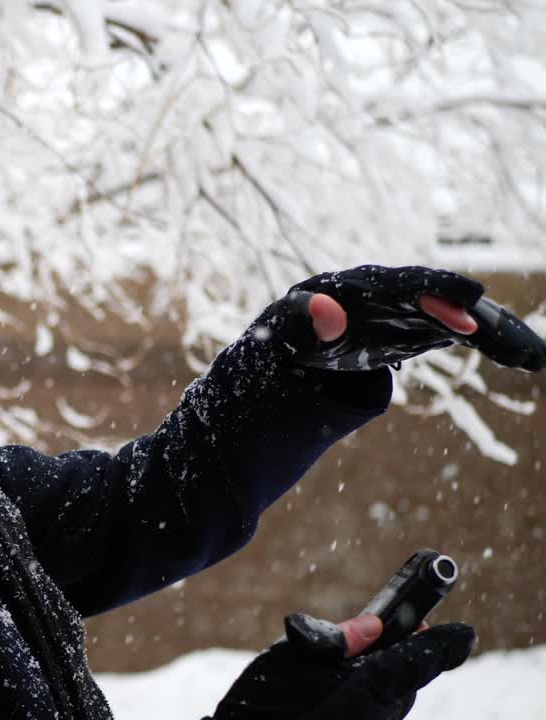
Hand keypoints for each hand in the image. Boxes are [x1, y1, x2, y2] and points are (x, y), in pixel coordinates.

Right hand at [211, 613, 475, 719]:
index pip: (395, 673)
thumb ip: (325, 644)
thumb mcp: (277, 667)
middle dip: (402, 658)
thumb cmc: (248, 715)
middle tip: (404, 624)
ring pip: (390, 706)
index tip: (462, 632)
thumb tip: (371, 627)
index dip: (430, 652)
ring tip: (361, 657)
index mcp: (340, 709)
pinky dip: (371, 698)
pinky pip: (377, 714)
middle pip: (396, 690)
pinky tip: (347, 690)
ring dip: (384, 680)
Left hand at [262, 265, 544, 371]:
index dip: (437, 291)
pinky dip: (493, 343)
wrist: (298, 343)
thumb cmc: (290, 332)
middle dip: (479, 315)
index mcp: (360, 286)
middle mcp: (394, 292)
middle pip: (443, 298)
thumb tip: (324, 310)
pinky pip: (464, 333)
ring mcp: (413, 310)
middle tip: (516, 340)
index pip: (402, 286)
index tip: (471, 299)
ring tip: (534, 357)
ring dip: (499, 333)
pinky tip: (528, 359)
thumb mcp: (288, 329)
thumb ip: (304, 319)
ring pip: (462, 316)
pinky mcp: (424, 327)